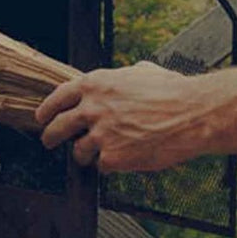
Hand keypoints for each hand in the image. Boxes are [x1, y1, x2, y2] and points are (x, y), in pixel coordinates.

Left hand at [35, 63, 206, 172]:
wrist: (193, 114)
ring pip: (78, 151)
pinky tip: (124, 158)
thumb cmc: (174, 92)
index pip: (57, 98)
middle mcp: (92, 108)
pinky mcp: (113, 157)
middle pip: (57, 127)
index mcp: (96, 83)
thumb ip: (122, 77)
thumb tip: (121, 78)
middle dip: (50, 137)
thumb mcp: (143, 71)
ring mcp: (101, 134)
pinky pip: (101, 166)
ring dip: (87, 154)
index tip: (43, 118)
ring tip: (103, 153)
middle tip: (50, 142)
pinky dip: (110, 165)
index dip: (47, 110)